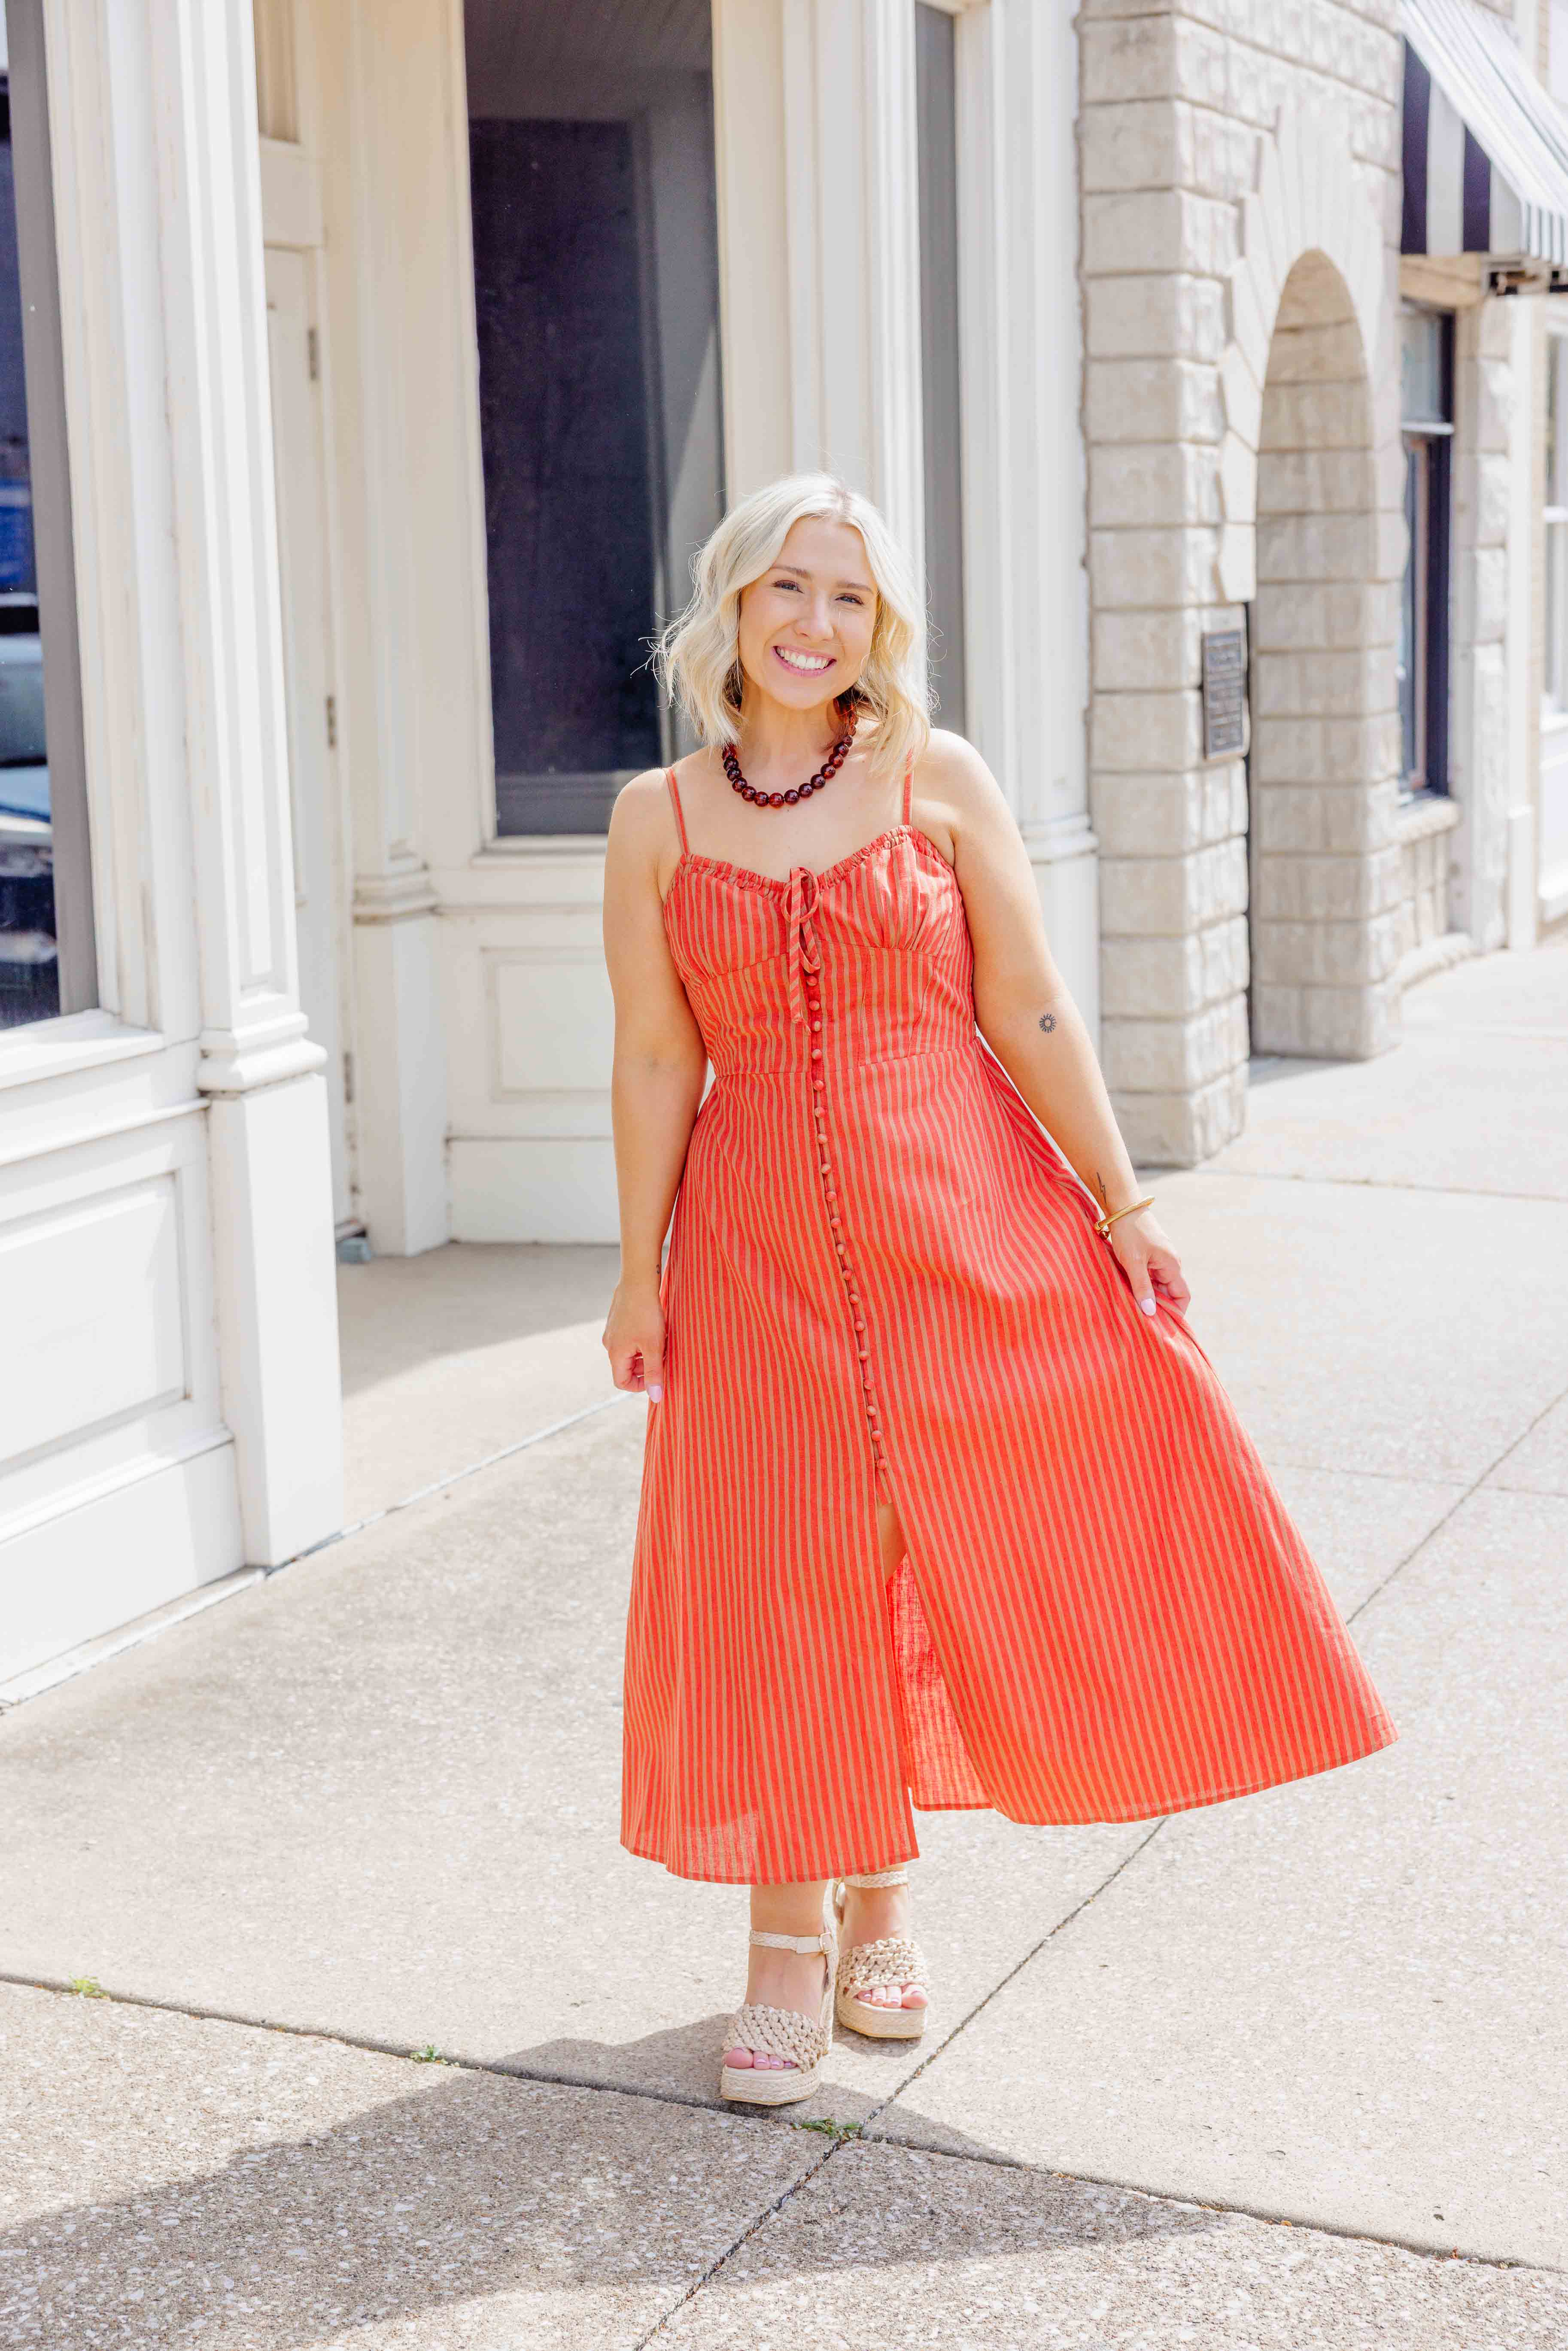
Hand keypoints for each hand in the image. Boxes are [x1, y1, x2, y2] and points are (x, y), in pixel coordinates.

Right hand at [603, 1279, 665, 1399]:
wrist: (638, 1280)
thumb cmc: (646, 1314)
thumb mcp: (654, 1347)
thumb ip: (655, 1373)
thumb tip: (656, 1398)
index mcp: (615, 1353)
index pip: (621, 1382)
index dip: (640, 1386)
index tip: (657, 1378)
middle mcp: (609, 1344)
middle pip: (625, 1367)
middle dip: (645, 1368)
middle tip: (663, 1358)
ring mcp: (612, 1331)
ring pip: (628, 1353)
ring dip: (644, 1354)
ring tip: (661, 1343)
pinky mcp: (617, 1320)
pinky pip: (628, 1339)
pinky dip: (641, 1341)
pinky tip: (655, 1329)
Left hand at [1108, 1207, 1190, 1320]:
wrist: (1123, 1207)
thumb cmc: (1129, 1232)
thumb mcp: (1133, 1262)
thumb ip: (1142, 1287)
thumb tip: (1150, 1312)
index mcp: (1172, 1265)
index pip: (1182, 1296)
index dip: (1176, 1312)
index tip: (1164, 1326)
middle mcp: (1169, 1264)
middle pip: (1169, 1293)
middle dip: (1159, 1307)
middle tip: (1144, 1323)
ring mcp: (1159, 1259)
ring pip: (1157, 1285)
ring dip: (1148, 1297)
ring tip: (1134, 1311)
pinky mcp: (1148, 1256)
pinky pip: (1149, 1276)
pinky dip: (1141, 1286)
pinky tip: (1128, 1294)